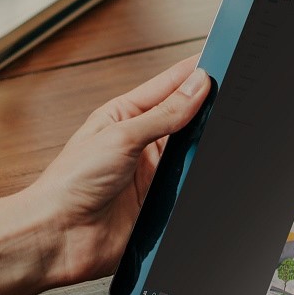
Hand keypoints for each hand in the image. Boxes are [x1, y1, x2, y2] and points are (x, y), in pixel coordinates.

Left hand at [19, 56, 211, 285]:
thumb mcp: (121, 136)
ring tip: (229, 130)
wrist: (58, 235)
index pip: (168, 86)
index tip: (222, 58)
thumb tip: (197, 86)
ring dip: (206, 146)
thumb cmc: (69, 183)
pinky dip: (201, 179)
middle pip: (186, 118)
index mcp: (124, 115)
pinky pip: (190, 186)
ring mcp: (151, 173)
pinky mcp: (159, 202)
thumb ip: (164, 114)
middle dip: (208, 108)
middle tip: (234, 95)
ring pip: (193, 152)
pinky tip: (211, 171)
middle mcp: (140, 142)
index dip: (195, 72)